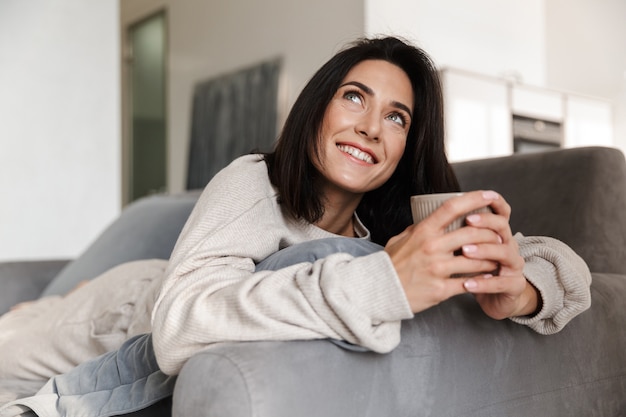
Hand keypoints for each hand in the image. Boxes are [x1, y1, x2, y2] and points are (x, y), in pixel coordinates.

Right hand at [385, 190, 502, 312]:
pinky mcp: (440, 289)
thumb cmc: (390, 264)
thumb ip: (417, 229)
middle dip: (492, 234)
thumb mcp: (400, 239)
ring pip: (476, 260)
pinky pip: (469, 283)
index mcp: (423, 231)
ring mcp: (436, 269)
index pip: (452, 208)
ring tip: (498, 258)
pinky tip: (488, 278)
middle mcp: (431, 247)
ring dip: (491, 259)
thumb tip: (430, 218)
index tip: (490, 195)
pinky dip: (482, 280)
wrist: (380, 291)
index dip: (474, 198)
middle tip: (501, 236)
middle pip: (472, 234)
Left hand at [459, 193, 538, 317]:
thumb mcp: (462, 251)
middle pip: (503, 227)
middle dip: (485, 222)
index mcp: (497, 233)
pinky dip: (484, 282)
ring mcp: (514, 265)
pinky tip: (467, 283)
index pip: (500, 212)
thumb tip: (427, 217)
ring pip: (505, 252)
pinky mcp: (515, 285)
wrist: (494, 299)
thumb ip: (452, 234)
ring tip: (465, 251)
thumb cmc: (474, 271)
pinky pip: (502, 282)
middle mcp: (509, 245)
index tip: (474, 201)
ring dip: (484, 250)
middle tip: (467, 222)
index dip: (492, 204)